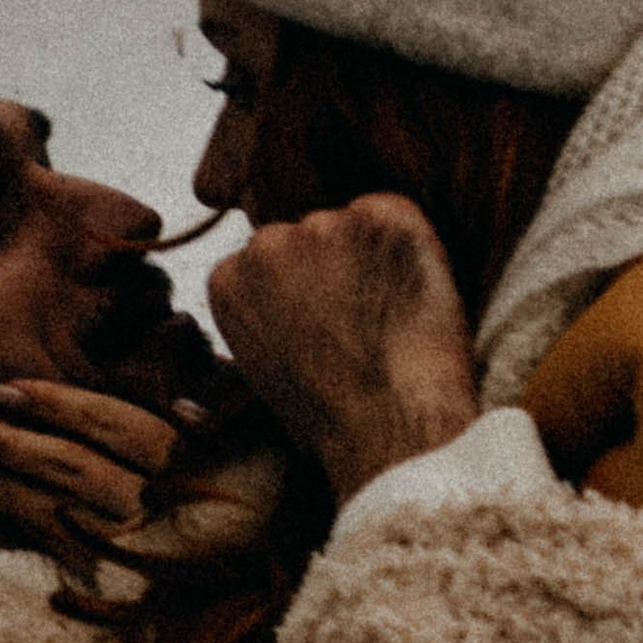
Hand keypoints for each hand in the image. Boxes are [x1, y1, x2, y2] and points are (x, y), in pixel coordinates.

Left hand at [0, 379, 298, 571]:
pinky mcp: (130, 593)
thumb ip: (221, 398)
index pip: (113, 428)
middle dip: (6, 440)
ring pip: (56, 508)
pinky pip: (64, 552)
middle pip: (71, 467)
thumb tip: (174, 361)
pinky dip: (21, 522)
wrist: (293, 600)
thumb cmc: (288, 505)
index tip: (6, 387)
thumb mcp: (269, 437)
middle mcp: (165, 513)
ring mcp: (144, 558)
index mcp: (199, 468)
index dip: (57, 405)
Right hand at [207, 195, 478, 505]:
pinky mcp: (381, 215)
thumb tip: (270, 314)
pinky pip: (397, 215)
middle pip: (307, 234)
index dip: (304, 288)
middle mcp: (266, 242)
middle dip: (335, 265)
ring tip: (392, 314)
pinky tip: (414, 294)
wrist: (389, 426)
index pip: (267, 258)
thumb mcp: (263, 374)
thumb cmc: (333, 421)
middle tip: (365, 318)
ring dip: (374, 255)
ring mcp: (325, 224)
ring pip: (352, 223)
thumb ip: (260, 319)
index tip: (324, 320)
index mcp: (228, 278)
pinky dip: (412, 245)